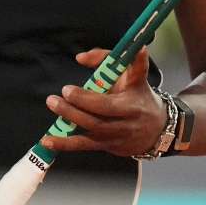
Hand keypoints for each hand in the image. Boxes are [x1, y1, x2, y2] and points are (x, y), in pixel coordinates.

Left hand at [40, 47, 166, 156]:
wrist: (158, 128)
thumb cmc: (138, 94)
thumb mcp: (132, 74)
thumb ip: (107, 58)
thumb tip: (80, 58)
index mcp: (133, 101)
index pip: (110, 101)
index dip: (89, 97)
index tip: (70, 87)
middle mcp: (126, 121)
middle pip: (100, 115)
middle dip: (78, 105)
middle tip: (60, 94)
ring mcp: (116, 136)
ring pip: (91, 130)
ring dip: (69, 119)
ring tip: (53, 104)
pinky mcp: (107, 146)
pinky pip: (84, 146)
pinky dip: (65, 144)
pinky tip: (47, 141)